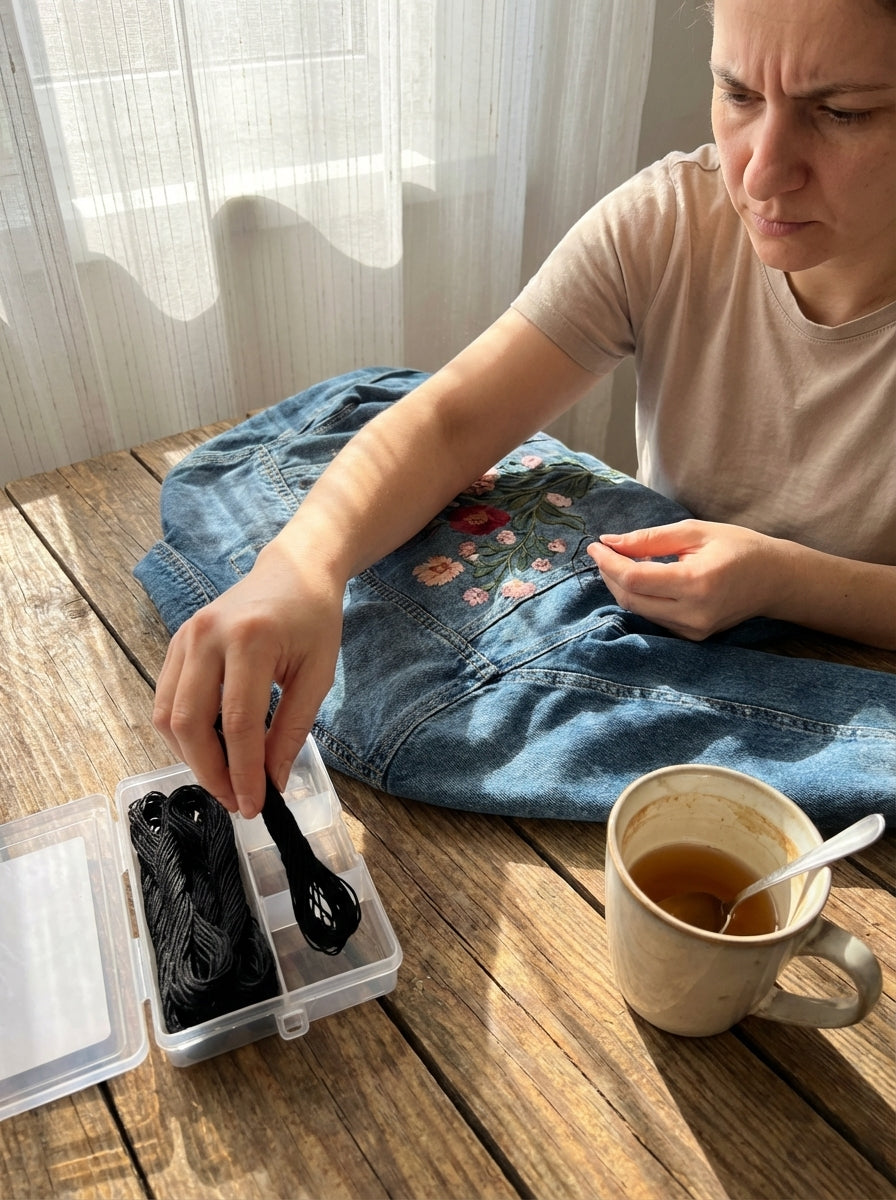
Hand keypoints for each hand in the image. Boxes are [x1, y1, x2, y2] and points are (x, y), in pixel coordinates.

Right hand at [153, 540, 343, 816]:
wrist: (294, 571)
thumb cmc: (313, 620)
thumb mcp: (317, 676)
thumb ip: (291, 730)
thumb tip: (272, 782)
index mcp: (251, 640)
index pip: (238, 723)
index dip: (243, 772)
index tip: (254, 805)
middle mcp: (208, 636)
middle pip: (191, 723)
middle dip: (211, 773)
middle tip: (236, 801)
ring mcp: (185, 637)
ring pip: (168, 716)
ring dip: (191, 758)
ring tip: (224, 780)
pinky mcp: (177, 642)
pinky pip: (166, 700)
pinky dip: (182, 734)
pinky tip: (210, 750)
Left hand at [587, 519, 782, 639]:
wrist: (776, 580)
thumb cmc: (738, 547)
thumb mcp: (694, 532)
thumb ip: (649, 539)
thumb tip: (609, 542)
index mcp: (695, 583)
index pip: (634, 579)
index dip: (608, 562)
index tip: (596, 544)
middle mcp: (693, 613)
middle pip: (630, 598)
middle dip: (609, 575)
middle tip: (605, 552)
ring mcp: (693, 630)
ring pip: (639, 610)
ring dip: (622, 586)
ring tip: (621, 562)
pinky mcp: (693, 637)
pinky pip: (654, 617)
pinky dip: (641, 597)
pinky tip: (642, 579)